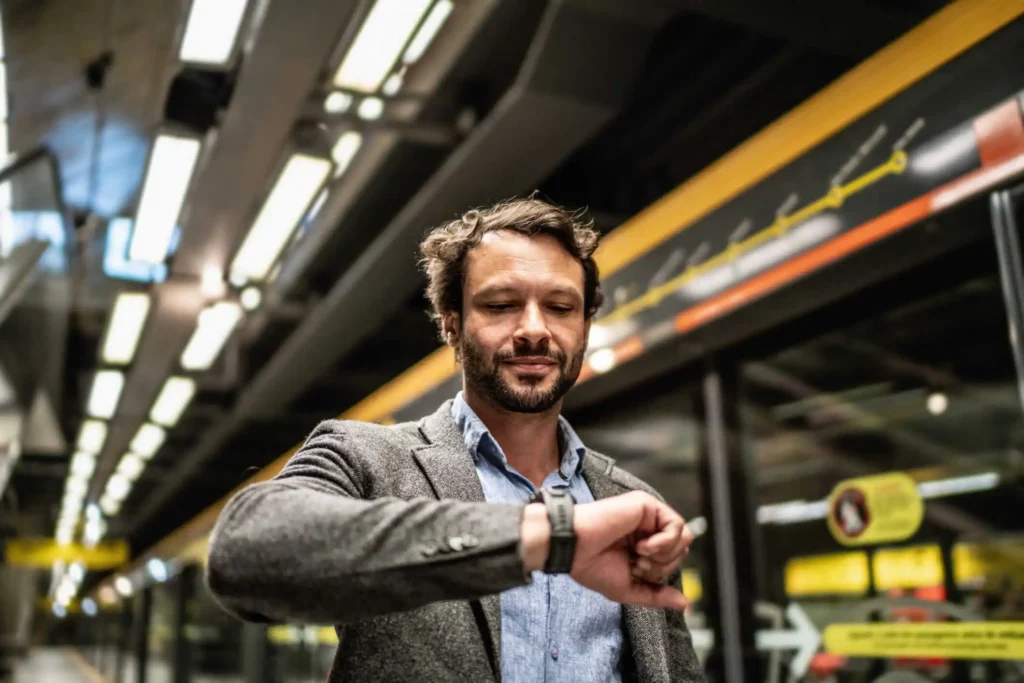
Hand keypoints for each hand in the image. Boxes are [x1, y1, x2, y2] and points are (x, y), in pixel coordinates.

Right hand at [521, 491, 692, 609]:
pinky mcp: (646, 504)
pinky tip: (642, 545)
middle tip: (637, 563)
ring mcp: (647, 514)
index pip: (672, 558)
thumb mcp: (629, 588)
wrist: (573, 548)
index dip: (659, 572)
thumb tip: (684, 603)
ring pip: (683, 536)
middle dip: (662, 564)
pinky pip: (676, 525)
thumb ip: (656, 595)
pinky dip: (664, 542)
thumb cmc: (592, 566)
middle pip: (682, 548)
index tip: (634, 571)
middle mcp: (647, 526)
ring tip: (640, 554)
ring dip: (664, 553)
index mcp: (642, 543)